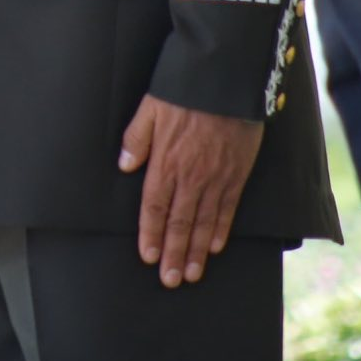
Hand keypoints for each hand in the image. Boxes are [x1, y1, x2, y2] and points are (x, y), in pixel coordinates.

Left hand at [118, 94, 263, 288]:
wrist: (225, 80)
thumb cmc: (183, 91)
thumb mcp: (148, 109)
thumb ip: (136, 138)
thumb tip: (124, 165)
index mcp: (165, 162)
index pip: (154, 207)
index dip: (150, 234)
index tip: (147, 256)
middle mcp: (190, 176)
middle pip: (179, 222)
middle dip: (173, 253)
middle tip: (170, 279)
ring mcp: (215, 178)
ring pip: (203, 222)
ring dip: (195, 250)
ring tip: (190, 273)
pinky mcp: (236, 174)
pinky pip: (228, 208)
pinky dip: (220, 229)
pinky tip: (214, 247)